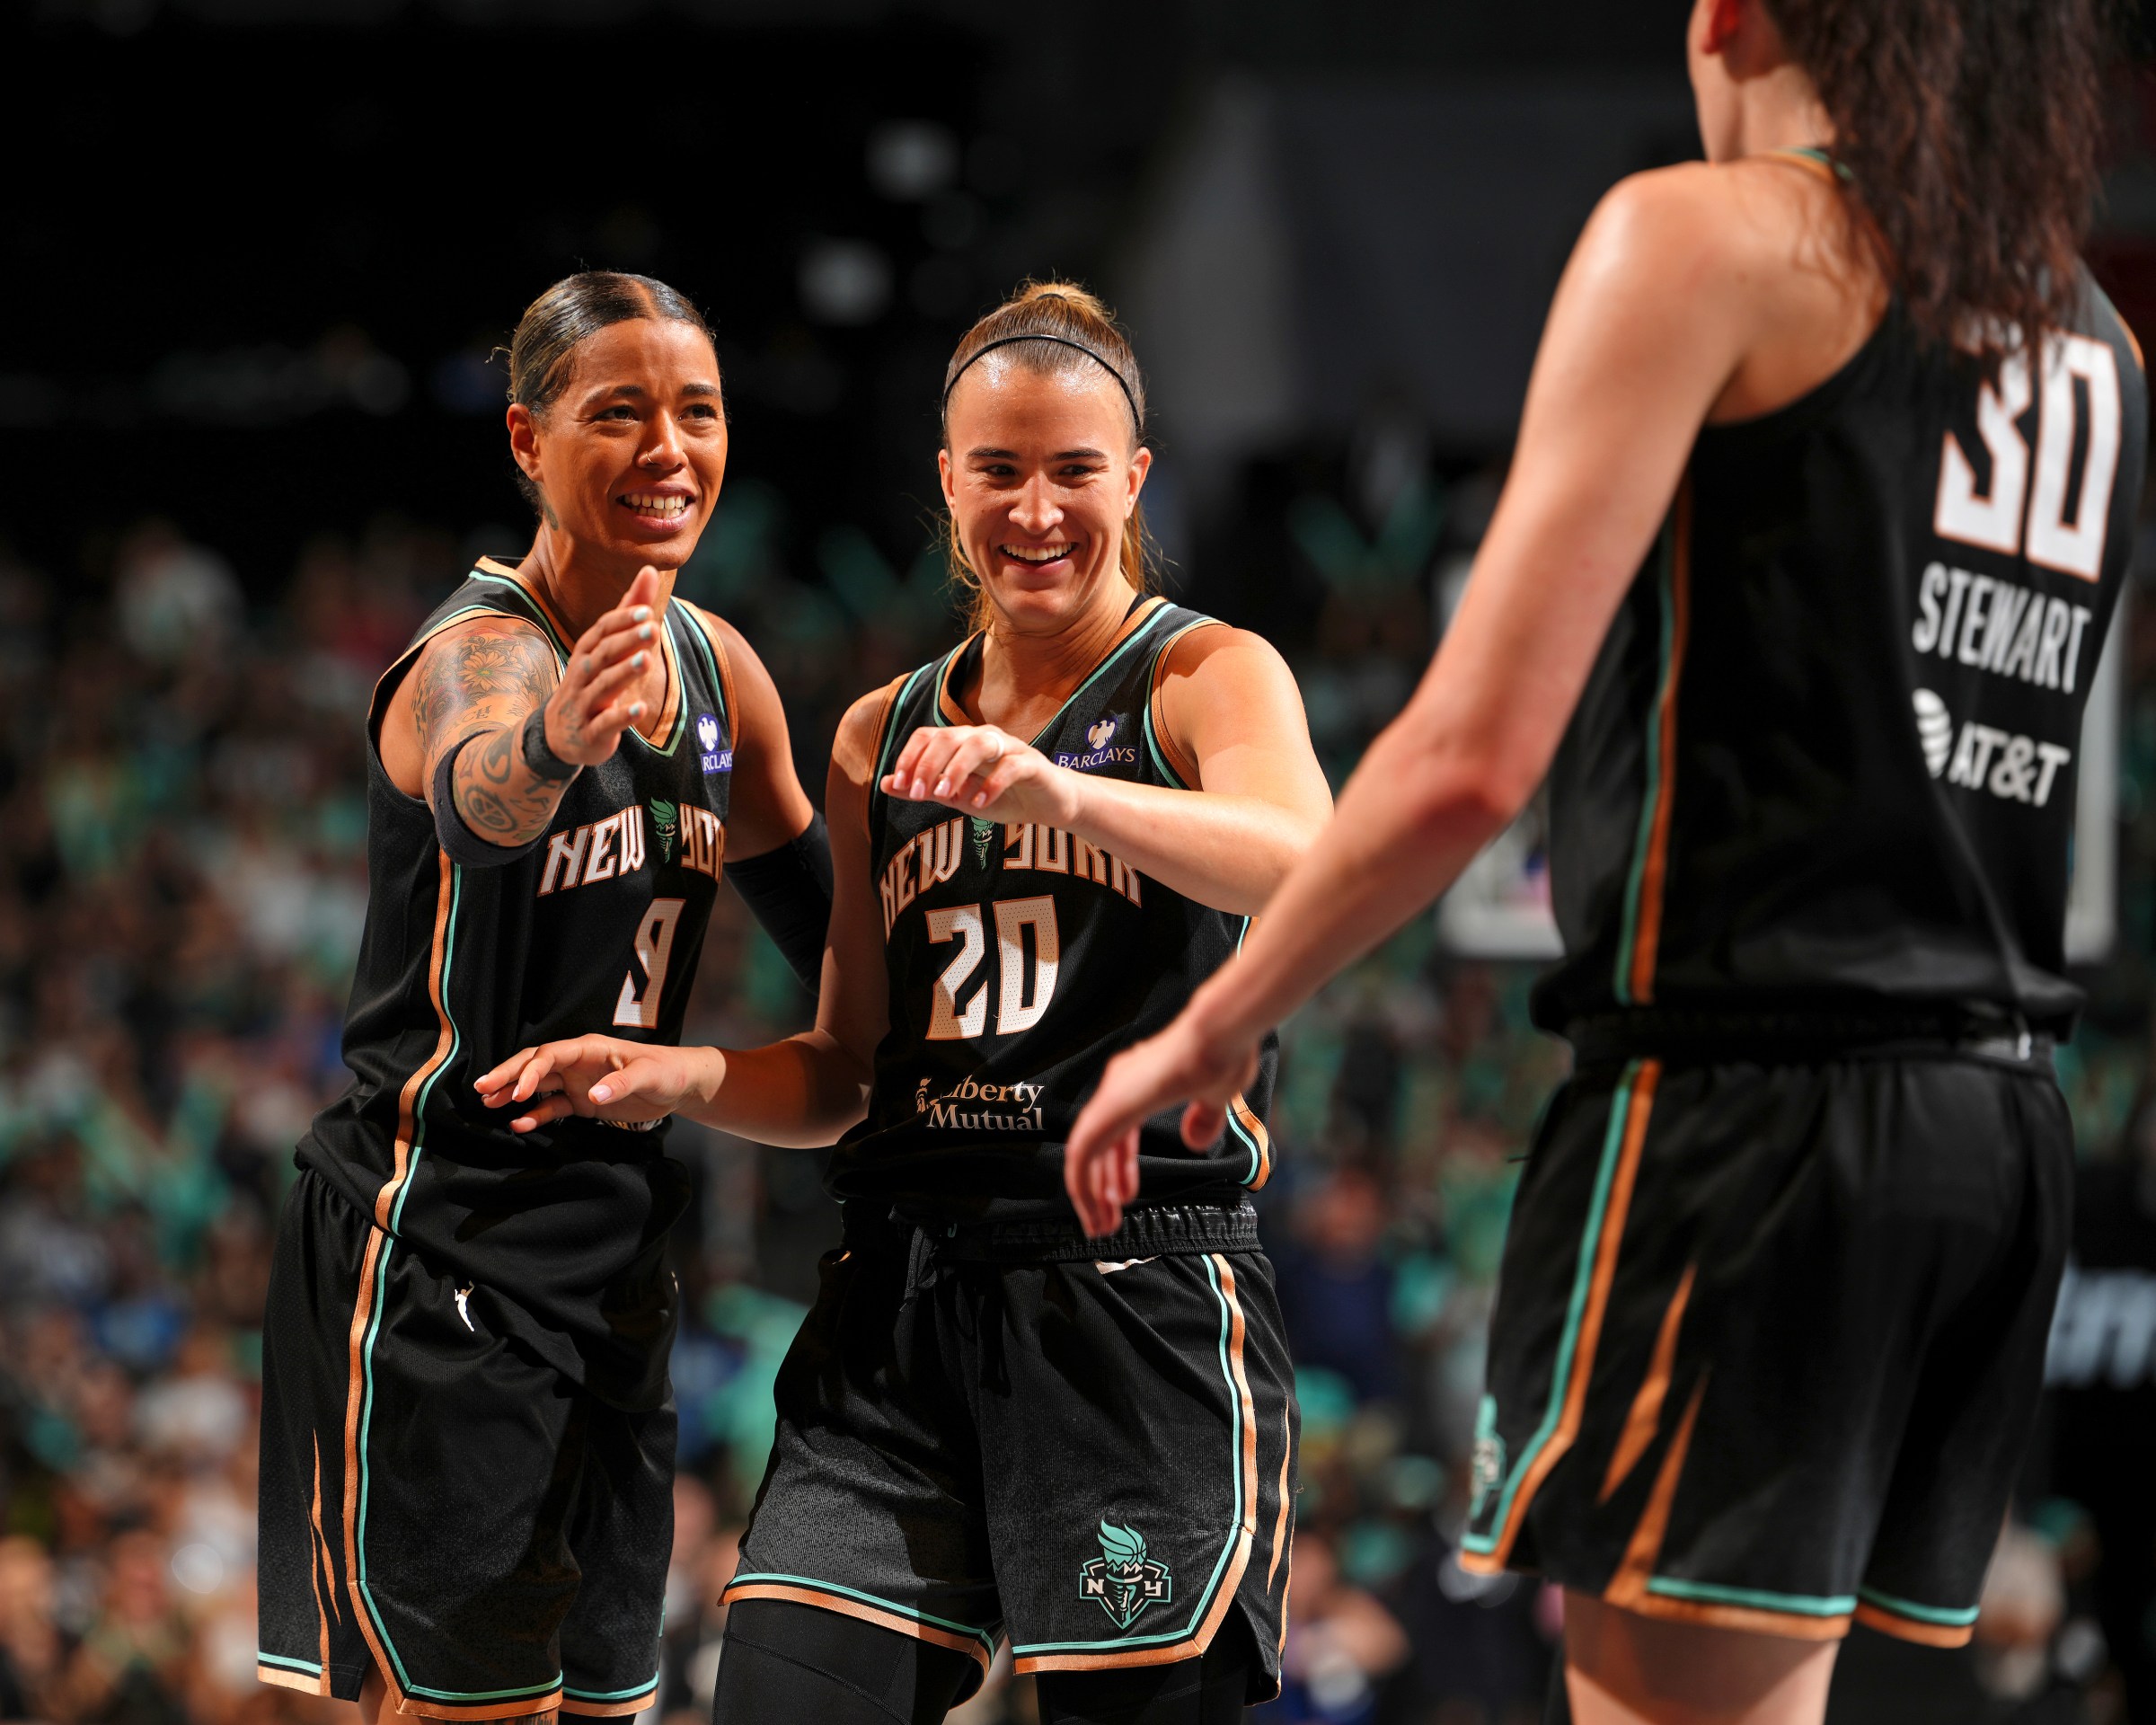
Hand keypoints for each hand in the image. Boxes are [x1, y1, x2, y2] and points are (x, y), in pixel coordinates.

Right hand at [473, 1034, 716, 1132]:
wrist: (681, 1085)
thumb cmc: (667, 1071)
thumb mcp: (650, 1074)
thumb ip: (621, 1083)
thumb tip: (593, 1096)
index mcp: (589, 1048)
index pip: (549, 1055)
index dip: (530, 1071)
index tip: (516, 1093)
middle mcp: (578, 1062)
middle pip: (534, 1065)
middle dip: (507, 1075)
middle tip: (480, 1089)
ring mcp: (577, 1082)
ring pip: (538, 1086)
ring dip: (513, 1094)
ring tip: (487, 1105)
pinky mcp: (583, 1103)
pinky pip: (552, 1108)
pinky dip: (535, 1116)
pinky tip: (519, 1125)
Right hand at [546, 566, 662, 766]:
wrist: (560, 736)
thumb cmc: (591, 684)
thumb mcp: (607, 648)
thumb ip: (629, 613)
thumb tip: (650, 570)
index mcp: (587, 653)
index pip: (602, 631)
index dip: (622, 621)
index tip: (646, 609)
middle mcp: (583, 675)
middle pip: (603, 654)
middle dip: (627, 641)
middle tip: (653, 628)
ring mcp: (584, 704)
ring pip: (603, 686)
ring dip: (625, 673)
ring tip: (648, 660)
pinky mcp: (590, 732)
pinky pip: (605, 724)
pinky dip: (621, 716)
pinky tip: (640, 709)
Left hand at [882, 723, 1078, 826]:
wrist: (1050, 806)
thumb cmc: (1003, 797)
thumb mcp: (958, 797)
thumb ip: (925, 789)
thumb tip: (884, 784)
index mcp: (963, 742)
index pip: (929, 736)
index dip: (910, 757)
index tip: (898, 785)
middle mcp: (984, 738)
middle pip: (949, 737)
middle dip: (928, 764)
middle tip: (915, 793)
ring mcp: (1010, 747)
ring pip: (979, 744)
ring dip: (956, 769)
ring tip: (945, 795)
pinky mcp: (1033, 763)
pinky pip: (1011, 766)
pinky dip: (992, 783)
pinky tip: (980, 803)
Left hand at [1064, 1009, 1261, 1237]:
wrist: (1222, 1034)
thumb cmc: (1224, 1054)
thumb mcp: (1215, 1098)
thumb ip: (1203, 1119)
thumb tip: (1194, 1141)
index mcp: (1138, 1082)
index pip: (1115, 1133)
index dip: (1118, 1168)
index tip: (1123, 1197)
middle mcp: (1119, 1085)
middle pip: (1098, 1145)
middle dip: (1100, 1187)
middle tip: (1106, 1221)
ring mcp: (1114, 1093)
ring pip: (1085, 1152)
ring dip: (1089, 1191)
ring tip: (1100, 1224)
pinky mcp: (1113, 1105)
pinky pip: (1084, 1150)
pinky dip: (1085, 1180)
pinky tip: (1093, 1203)